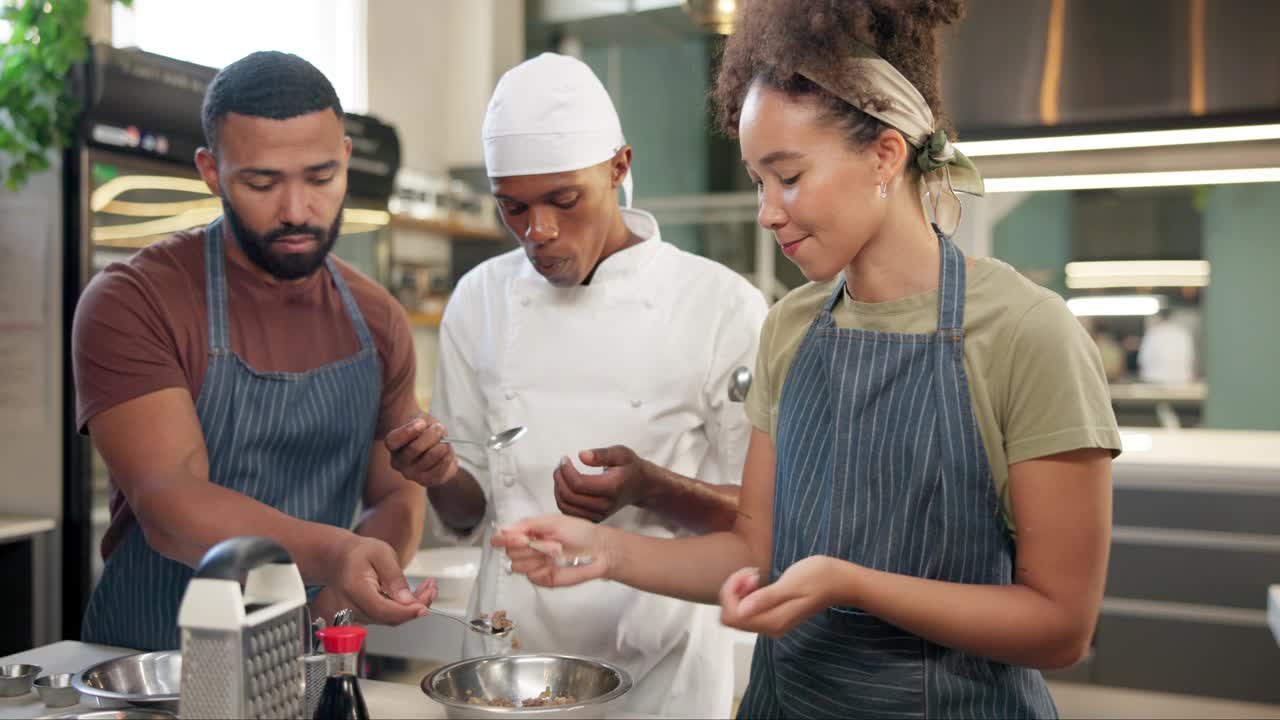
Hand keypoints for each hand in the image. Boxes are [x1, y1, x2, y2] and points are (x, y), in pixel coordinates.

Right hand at [324, 535, 436, 624]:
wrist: (338, 558)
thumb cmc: (357, 553)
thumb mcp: (381, 554)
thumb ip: (394, 577)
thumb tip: (408, 600)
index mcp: (354, 589)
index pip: (383, 610)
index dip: (406, 612)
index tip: (424, 606)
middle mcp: (352, 607)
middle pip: (389, 617)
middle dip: (416, 606)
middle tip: (432, 588)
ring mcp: (356, 615)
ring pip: (391, 619)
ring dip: (412, 607)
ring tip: (427, 588)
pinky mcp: (363, 617)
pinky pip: (387, 617)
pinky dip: (404, 608)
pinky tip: (415, 595)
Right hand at [386, 412, 457, 487]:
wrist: (434, 447)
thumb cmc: (425, 431)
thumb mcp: (423, 421)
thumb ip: (426, 424)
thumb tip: (436, 431)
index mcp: (393, 445)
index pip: (393, 441)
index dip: (408, 431)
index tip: (421, 422)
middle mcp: (398, 462)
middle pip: (414, 448)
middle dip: (431, 436)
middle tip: (440, 428)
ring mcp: (411, 474)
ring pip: (430, 458)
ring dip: (443, 446)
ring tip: (446, 442)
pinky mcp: (427, 481)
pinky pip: (440, 470)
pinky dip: (448, 457)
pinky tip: (448, 452)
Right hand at [491, 515, 610, 587]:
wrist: (598, 550)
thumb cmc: (579, 532)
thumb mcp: (552, 521)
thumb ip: (527, 524)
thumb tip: (503, 529)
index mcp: (528, 533)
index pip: (503, 538)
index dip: (503, 539)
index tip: (515, 538)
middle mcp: (528, 549)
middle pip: (509, 552)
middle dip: (526, 546)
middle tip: (548, 541)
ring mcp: (534, 564)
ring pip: (518, 566)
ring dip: (536, 557)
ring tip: (555, 552)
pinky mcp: (542, 578)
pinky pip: (531, 576)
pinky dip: (543, 569)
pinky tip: (556, 563)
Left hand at [553, 446, 647, 521]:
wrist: (641, 486)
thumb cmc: (630, 467)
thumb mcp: (620, 453)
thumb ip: (601, 454)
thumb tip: (581, 455)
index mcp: (611, 487)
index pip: (578, 484)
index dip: (566, 470)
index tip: (564, 458)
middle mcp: (605, 505)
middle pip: (569, 496)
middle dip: (559, 478)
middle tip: (560, 464)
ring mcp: (599, 515)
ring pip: (566, 507)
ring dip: (558, 489)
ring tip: (560, 474)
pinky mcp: (595, 519)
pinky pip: (569, 513)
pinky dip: (562, 500)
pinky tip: (565, 486)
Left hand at [719, 555, 836, 637]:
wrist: (839, 582)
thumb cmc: (819, 578)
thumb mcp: (792, 584)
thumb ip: (767, 599)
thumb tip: (742, 611)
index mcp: (773, 621)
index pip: (732, 616)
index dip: (731, 594)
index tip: (750, 575)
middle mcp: (770, 627)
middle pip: (732, 617)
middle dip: (733, 592)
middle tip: (752, 574)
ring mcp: (772, 623)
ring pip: (738, 613)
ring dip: (739, 591)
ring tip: (756, 575)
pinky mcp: (774, 616)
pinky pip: (748, 610)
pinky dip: (746, 594)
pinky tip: (757, 580)